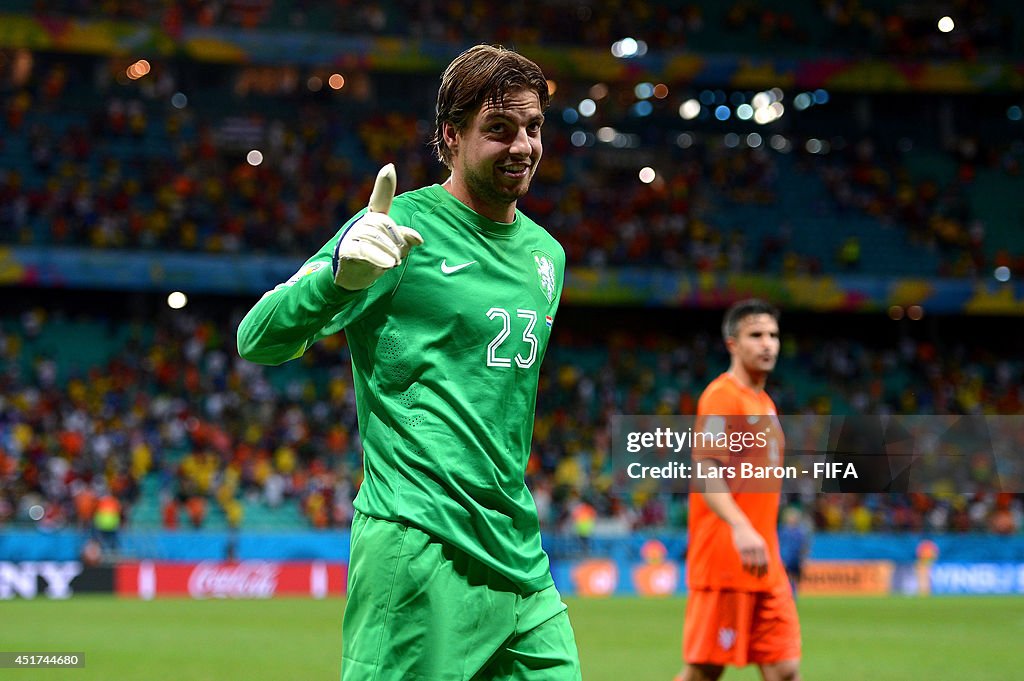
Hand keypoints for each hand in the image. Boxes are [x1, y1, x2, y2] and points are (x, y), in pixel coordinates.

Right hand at [332, 163, 423, 289]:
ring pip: (377, 238)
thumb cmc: (377, 259)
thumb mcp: (396, 249)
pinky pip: (366, 251)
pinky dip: (380, 258)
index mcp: (375, 218)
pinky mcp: (347, 250)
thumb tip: (418, 238)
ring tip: (392, 263)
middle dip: (397, 242)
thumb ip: (407, 239)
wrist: (353, 277)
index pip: (380, 199)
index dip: (384, 184)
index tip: (389, 168)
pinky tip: (389, 264)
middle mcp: (363, 222)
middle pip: (385, 224)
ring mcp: (353, 235)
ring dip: (390, 253)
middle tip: (396, 258)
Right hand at [731, 523, 768, 577]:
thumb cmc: (751, 536)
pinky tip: (745, 570)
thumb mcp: (758, 542)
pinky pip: (744, 560)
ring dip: (752, 570)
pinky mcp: (741, 549)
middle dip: (759, 572)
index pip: (766, 561)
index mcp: (762, 546)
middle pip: (759, 563)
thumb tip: (765, 564)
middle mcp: (756, 548)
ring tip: (751, 574)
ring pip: (751, 563)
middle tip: (758, 577)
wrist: (741, 527)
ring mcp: (749, 548)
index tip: (764, 575)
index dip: (765, 569)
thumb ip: (762, 552)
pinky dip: (745, 566)